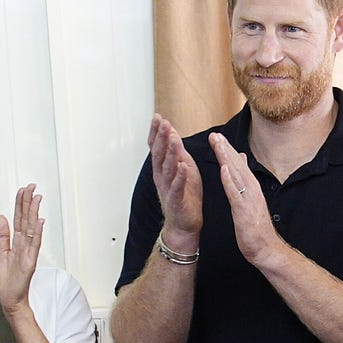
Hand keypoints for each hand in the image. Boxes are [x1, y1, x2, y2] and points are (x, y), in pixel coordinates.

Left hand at [0, 184, 43, 315]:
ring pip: (31, 229)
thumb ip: (2, 236)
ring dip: (34, 213)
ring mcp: (28, 254)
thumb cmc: (7, 281)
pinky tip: (39, 221)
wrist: (10, 300)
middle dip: (28, 203)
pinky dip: (37, 233)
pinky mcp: (29, 263)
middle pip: (26, 220)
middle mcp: (25, 246)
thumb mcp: (1, 254)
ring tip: (36, 198)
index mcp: (17, 244)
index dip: (21, 204)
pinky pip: (34, 246)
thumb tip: (1, 218)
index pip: (19, 219)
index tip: (23, 190)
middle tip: (32, 186)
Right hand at [149, 114, 201, 250]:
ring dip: (170, 152)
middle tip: (163, 123)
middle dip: (161, 138)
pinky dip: (180, 177)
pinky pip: (177, 187)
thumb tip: (172, 133)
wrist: (184, 224)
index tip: (158, 117)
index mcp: (163, 169)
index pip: (157, 147)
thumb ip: (177, 152)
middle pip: (160, 154)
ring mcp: (168, 188)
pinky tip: (183, 167)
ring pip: (168, 168)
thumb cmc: (185, 197)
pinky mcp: (176, 200)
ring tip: (174, 138)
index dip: (156, 132)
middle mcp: (162, 177)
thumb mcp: (183, 169)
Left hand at [210, 132, 283, 267]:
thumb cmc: (257, 228)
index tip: (217, 137)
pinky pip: (236, 193)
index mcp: (251, 188)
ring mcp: (249, 200)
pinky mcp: (245, 211)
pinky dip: (230, 180)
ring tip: (218, 145)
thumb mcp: (251, 203)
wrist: (266, 249)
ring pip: (237, 175)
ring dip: (227, 159)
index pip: (238, 166)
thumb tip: (243, 166)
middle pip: (237, 166)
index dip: (228, 150)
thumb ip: (246, 184)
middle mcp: (252, 190)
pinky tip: (224, 169)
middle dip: (226, 149)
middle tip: (214, 135)